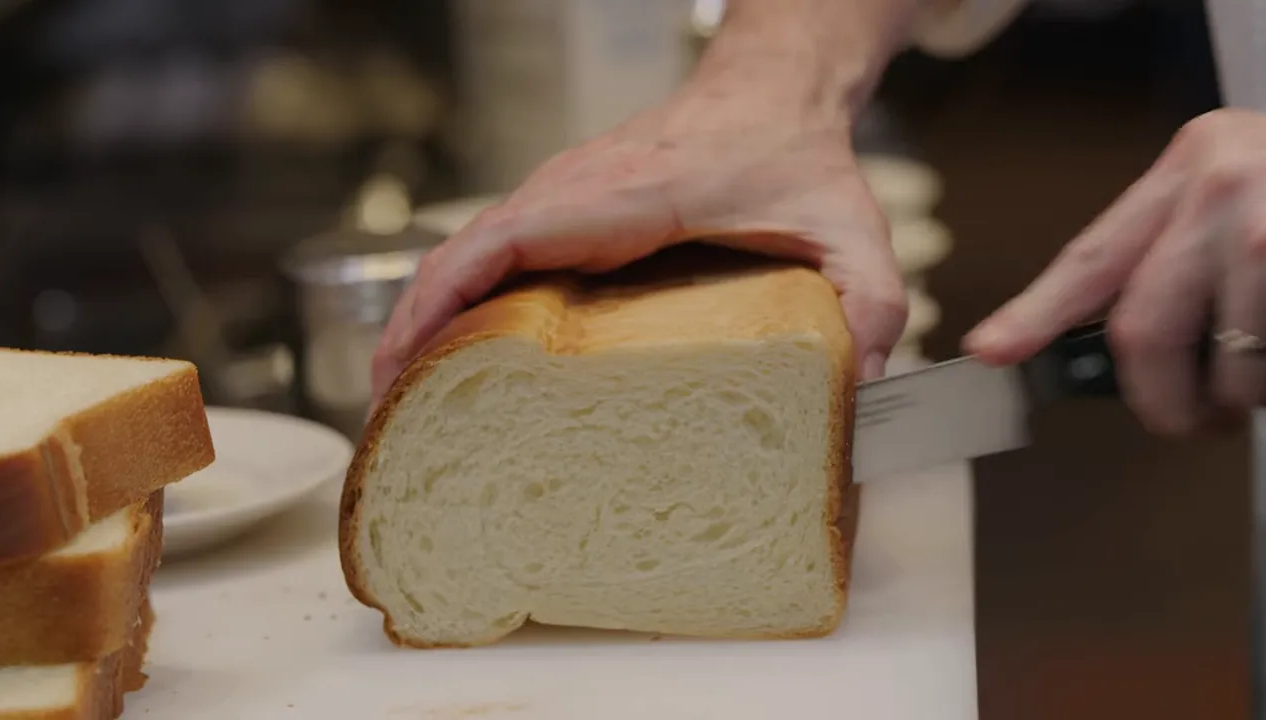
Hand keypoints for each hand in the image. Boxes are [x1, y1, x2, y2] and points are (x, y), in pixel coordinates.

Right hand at [371, 70, 906, 402]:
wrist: (774, 95)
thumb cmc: (798, 159)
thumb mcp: (851, 235)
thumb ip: (872, 307)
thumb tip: (862, 397)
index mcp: (626, 196)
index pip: (506, 240)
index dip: (446, 304)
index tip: (410, 368)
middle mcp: (574, 192)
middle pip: (460, 258)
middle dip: (413, 336)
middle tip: (392, 419)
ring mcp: (560, 198)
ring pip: (465, 258)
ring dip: (425, 323)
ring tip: (405, 405)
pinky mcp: (563, 212)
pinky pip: (490, 256)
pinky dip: (456, 304)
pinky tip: (450, 360)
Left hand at [965, 108, 1265, 433]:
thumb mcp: (1236, 197)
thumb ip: (1171, 257)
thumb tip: (1100, 344)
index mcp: (1192, 165)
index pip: (1092, 257)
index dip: (1034, 315)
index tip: (991, 353)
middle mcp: (1230, 185)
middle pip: (1145, 331)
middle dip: (1162, 400)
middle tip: (1188, 419)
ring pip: (1228, 367)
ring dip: (1247, 398)